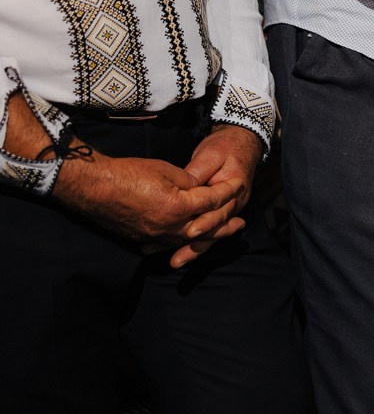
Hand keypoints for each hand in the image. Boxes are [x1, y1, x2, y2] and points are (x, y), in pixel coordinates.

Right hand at [51, 152, 239, 261]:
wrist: (92, 186)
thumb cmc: (127, 173)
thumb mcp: (165, 169)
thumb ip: (189, 182)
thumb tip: (200, 189)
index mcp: (179, 207)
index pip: (212, 201)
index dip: (227, 192)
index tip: (239, 186)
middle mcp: (170, 226)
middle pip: (207, 227)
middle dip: (225, 224)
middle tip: (240, 224)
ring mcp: (156, 236)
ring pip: (189, 239)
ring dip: (207, 237)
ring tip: (220, 234)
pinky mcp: (143, 238)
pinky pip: (168, 244)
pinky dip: (182, 243)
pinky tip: (188, 243)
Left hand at [172, 124, 264, 266]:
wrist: (240, 144)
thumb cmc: (225, 148)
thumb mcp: (211, 155)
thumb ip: (198, 172)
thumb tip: (185, 186)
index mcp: (235, 192)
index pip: (220, 211)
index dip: (205, 223)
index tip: (190, 232)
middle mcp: (232, 206)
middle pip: (215, 231)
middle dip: (195, 247)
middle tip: (176, 260)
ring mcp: (226, 211)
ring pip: (210, 235)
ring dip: (192, 250)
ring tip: (174, 262)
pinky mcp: (216, 212)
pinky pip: (206, 230)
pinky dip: (190, 241)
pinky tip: (173, 250)